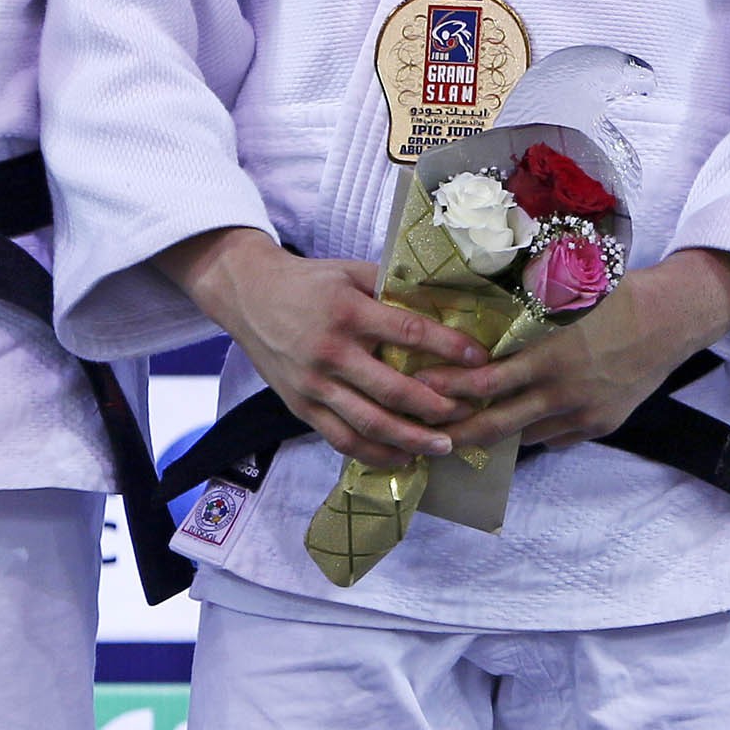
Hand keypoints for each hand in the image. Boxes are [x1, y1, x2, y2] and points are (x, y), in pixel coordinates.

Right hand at [164, 227, 489, 469]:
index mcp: (349, 313)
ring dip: (412, 439)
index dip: (449, 347)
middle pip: (394, 390)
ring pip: (370, 424)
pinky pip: (342, 439)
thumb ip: (391, 288)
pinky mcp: (301, 407)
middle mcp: (332, 352)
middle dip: (437, 407)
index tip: (480, 359)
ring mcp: (314, 385)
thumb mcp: (350, 272)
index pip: (409, 333)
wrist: (248, 295)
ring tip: (444, 446)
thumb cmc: (309, 282)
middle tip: (469, 414)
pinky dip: (375, 453)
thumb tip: (443, 303)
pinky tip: (403, 457)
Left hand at [417, 246, 729, 452]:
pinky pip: (555, 437)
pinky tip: (519, 422)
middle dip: (458, 431)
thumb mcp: (568, 294)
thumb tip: (482, 303)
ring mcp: (584, 414)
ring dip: (496, 432)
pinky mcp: (600, 426)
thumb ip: (527, 307)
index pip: (489, 381)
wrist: (673, 319)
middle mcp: (565, 391)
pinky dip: (535, 429)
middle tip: (424, 434)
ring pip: (525, 435)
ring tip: (463, 430)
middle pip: (499, 424)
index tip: (420, 387)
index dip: (451, 389)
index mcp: (552, 354)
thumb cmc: (616, 295)